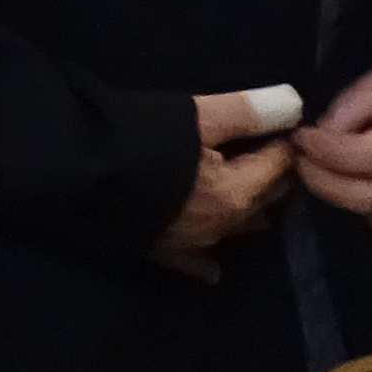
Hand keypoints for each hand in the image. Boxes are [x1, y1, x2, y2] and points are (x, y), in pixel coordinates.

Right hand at [153, 92, 297, 280]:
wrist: (75, 176)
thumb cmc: (141, 140)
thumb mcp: (196, 117)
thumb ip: (247, 111)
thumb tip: (296, 102)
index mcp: (236, 192)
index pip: (277, 165)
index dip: (286, 144)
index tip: (291, 131)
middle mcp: (221, 224)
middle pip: (261, 199)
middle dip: (272, 178)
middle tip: (276, 159)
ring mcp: (191, 243)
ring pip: (234, 230)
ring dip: (247, 214)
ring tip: (254, 201)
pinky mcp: (160, 252)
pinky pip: (194, 262)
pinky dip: (207, 261)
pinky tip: (213, 269)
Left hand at [294, 56, 371, 228]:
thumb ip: (354, 105)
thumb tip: (321, 135)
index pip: (362, 159)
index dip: (323, 151)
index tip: (300, 136)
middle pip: (363, 197)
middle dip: (321, 180)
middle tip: (298, 159)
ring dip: (336, 195)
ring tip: (314, 168)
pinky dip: (357, 202)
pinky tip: (341, 180)